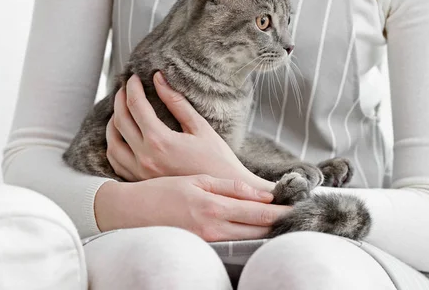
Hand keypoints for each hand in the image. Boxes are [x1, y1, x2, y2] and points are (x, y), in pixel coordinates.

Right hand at [95, 175, 289, 240]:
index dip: (280, 212)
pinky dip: (246, 237)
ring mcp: (207, 242)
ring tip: (280, 222)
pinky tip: (253, 230)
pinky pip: (230, 244)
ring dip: (264, 231)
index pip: (258, 212)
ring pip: (246, 239)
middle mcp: (214, 229)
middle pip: (256, 230)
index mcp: (214, 207)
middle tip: (295, 216)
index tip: (297, 207)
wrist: (130, 213)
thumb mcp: (197, 181)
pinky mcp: (201, 248)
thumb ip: (230, 188)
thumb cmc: (163, 192)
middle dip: (277, 223)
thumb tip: (261, 194)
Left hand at [106, 73, 273, 191]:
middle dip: (120, 100)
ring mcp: (140, 172)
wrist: (222, 193)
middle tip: (125, 89)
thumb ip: (176, 102)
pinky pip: (116, 162)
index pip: (136, 106)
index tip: (133, 78)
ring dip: (112, 123)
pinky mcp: (141, 182)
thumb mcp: (199, 126)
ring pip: (112, 142)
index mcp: (160, 140)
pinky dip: (114, 146)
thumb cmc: (216, 158)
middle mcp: (145, 157)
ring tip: (121, 111)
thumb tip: (158, 79)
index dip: (132, 88)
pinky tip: (121, 137)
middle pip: (120, 121)